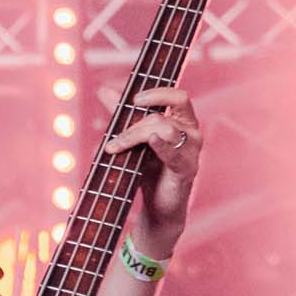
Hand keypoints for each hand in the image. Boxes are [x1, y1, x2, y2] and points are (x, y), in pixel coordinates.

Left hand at [102, 87, 201, 250]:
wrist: (157, 205)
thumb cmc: (148, 168)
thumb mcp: (134, 139)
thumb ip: (123, 115)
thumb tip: (104, 90)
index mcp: (183, 121)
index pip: (178, 97)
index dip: (158, 94)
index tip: (134, 99)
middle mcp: (191, 133)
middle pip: (161, 117)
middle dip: (132, 126)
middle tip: (112, 141)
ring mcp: (192, 151)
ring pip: (164, 130)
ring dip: (133, 137)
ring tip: (114, 149)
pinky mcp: (187, 169)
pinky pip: (174, 153)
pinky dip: (161, 145)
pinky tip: (151, 140)